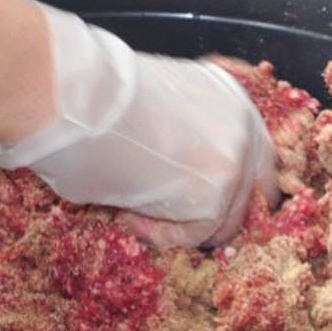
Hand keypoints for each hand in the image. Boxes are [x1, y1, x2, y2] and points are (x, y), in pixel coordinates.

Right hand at [0, 4, 277, 248]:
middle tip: (174, 221)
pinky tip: (127, 213)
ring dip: (181, 224)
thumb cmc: (98, 97)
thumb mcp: (157, 104)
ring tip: (130, 208)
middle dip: (217, 212)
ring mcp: (237, 162)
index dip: (224, 183)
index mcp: (230, 95)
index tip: (191, 199)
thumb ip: (183, 134)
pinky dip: (162, 234)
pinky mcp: (217, 198)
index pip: (250, 155)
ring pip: (225, 220)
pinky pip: (196, 234)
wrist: (80, 98)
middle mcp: (245, 125)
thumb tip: (173, 172)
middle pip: (251, 192)